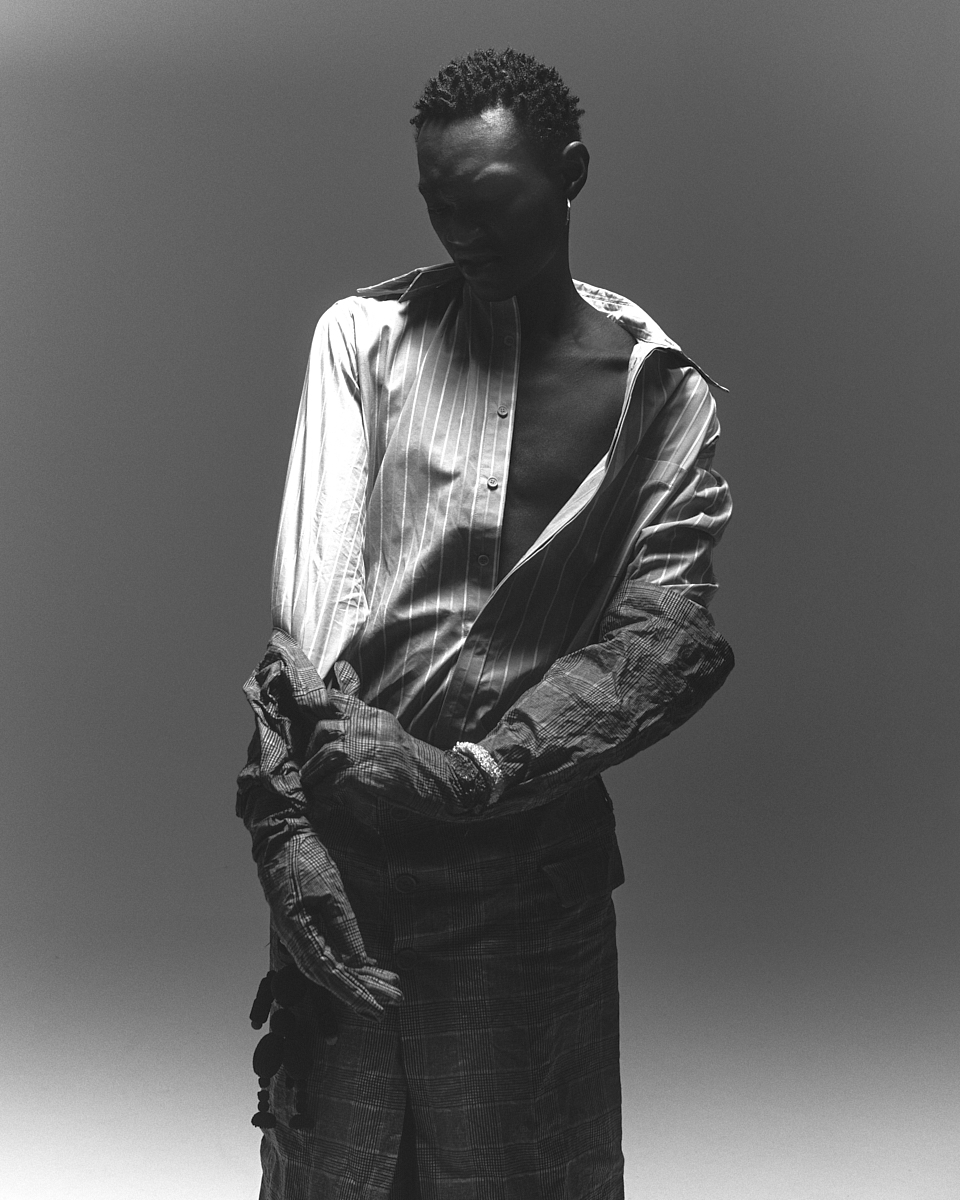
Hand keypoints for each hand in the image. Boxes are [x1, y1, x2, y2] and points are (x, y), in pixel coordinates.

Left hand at [301, 694, 491, 817]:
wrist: (444, 782)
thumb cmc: (414, 762)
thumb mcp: (389, 731)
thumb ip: (364, 718)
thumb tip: (341, 682)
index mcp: (373, 716)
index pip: (335, 700)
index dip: (314, 709)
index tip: (305, 722)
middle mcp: (369, 728)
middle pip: (323, 729)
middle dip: (310, 749)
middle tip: (309, 765)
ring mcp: (368, 750)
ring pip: (324, 755)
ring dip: (313, 772)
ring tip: (312, 783)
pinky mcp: (367, 775)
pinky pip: (333, 781)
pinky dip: (324, 790)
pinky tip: (326, 796)